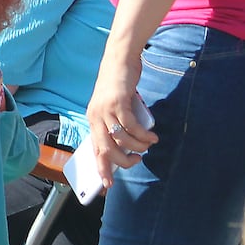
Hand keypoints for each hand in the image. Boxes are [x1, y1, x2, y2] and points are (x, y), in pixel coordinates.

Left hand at [85, 42, 157, 185]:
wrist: (120, 60)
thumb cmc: (119, 86)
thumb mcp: (114, 107)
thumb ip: (117, 124)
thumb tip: (127, 146)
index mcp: (92, 120)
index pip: (94, 149)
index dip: (101, 168)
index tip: (107, 185)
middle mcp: (95, 116)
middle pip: (106, 149)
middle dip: (123, 162)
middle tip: (137, 162)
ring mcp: (105, 109)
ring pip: (120, 139)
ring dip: (137, 147)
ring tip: (148, 145)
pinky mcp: (118, 102)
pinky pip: (131, 126)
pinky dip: (143, 135)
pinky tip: (152, 136)